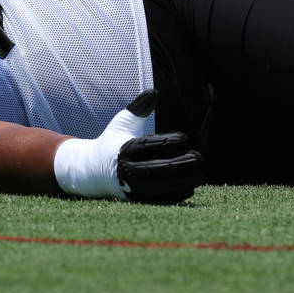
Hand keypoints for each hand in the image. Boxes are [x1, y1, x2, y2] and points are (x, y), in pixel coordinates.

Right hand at [53, 91, 204, 203]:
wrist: (93, 170)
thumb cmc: (113, 141)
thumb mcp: (122, 122)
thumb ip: (138, 108)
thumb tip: (154, 91)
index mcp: (123, 149)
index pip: (147, 146)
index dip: (167, 142)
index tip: (185, 138)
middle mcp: (125, 169)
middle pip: (155, 169)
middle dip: (180, 165)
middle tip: (200, 158)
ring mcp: (129, 187)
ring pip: (158, 187)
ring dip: (181, 182)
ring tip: (200, 175)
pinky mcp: (134, 199)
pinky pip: (157, 200)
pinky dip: (174, 196)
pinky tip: (190, 188)